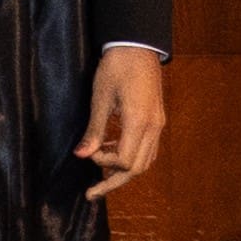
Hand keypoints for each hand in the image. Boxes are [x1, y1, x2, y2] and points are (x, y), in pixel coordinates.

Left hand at [78, 41, 165, 195]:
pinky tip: (112, 150)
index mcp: (140, 122)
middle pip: (138, 168)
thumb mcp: (100, 98)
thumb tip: (81, 155)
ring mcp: (159, 125)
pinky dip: (131, 156)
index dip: (105, 164)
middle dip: (114, 181)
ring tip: (100, 171)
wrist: (136, 47)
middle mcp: (154, 128)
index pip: (126, 161)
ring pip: (145, 161)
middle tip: (92, 192)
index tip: (88, 154)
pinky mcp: (157, 120)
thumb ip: (94, 129)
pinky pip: (147, 148)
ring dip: (123, 169)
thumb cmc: (115, 68)